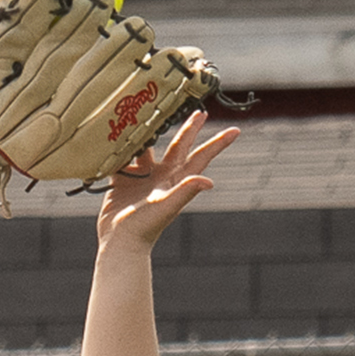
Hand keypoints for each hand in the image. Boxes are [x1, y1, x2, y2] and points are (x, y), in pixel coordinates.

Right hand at [96, 113, 236, 250]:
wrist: (120, 243)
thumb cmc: (145, 228)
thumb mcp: (167, 207)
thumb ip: (185, 191)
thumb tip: (209, 182)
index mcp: (176, 179)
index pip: (201, 157)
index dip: (218, 143)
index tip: (235, 131)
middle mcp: (162, 176)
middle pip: (179, 146)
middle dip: (190, 129)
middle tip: (201, 112)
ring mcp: (143, 178)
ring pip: (149, 147)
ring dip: (151, 131)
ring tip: (154, 113)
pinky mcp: (123, 181)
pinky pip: (124, 158)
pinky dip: (122, 146)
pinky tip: (119, 134)